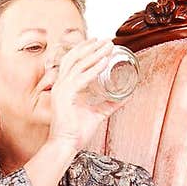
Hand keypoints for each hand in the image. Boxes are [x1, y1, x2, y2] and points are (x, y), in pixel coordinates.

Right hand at [47, 37, 118, 151]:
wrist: (66, 145)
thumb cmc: (76, 132)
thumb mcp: (97, 114)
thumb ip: (109, 105)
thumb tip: (125, 98)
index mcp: (64, 86)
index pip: (72, 61)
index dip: (84, 49)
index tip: (98, 41)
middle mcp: (61, 84)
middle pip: (74, 57)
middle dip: (91, 46)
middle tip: (107, 40)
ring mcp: (61, 89)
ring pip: (78, 63)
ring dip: (95, 53)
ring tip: (108, 46)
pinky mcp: (65, 96)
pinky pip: (81, 77)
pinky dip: (93, 68)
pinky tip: (104, 61)